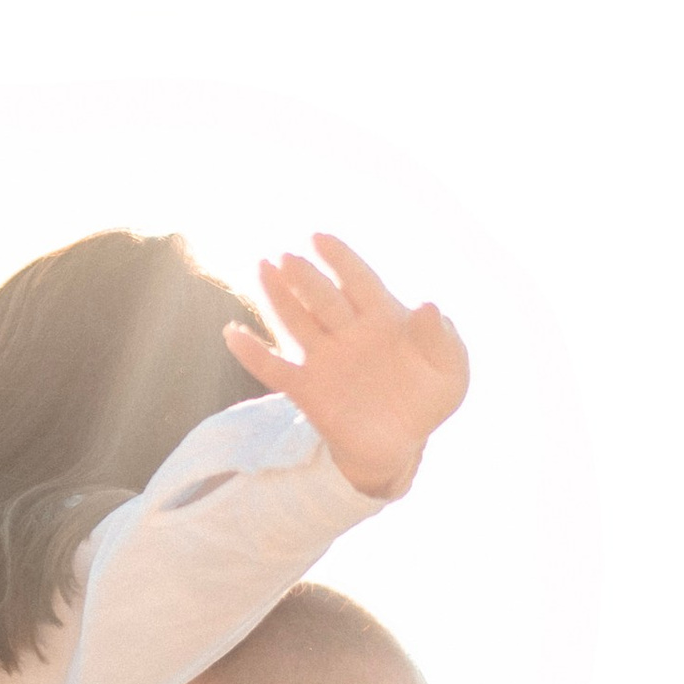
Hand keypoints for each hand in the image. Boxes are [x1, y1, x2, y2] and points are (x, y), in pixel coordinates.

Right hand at [225, 235, 468, 498]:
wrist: (399, 445)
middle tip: (289, 258)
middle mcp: (347, 332)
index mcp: (382, 319)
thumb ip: (443, 340)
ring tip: (261, 268)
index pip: (359, 280)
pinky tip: (233, 333)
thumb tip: (428, 305)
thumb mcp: (451, 373)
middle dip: (306, 277)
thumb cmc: (427, 400)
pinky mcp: (306, 389)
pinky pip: (274, 368)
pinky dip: (252, 353)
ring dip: (277, 296)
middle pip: (322, 297)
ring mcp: (323, 358)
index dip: (340, 258)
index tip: (320, 238)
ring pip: (295, 320)